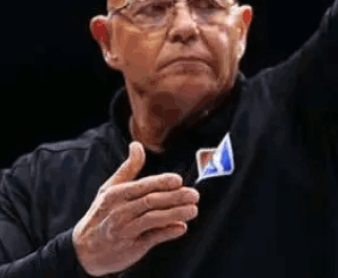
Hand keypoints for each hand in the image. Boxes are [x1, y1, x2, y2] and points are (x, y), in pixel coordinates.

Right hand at [72, 142, 199, 275]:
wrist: (84, 250)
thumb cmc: (101, 215)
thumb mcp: (109, 190)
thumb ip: (128, 168)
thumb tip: (137, 145)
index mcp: (116, 195)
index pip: (143, 186)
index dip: (162, 183)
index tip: (179, 180)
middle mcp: (119, 212)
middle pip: (150, 202)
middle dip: (175, 197)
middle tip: (195, 195)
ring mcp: (124, 230)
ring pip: (152, 219)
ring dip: (175, 214)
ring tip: (193, 210)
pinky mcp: (131, 247)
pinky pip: (151, 238)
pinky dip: (167, 232)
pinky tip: (181, 228)